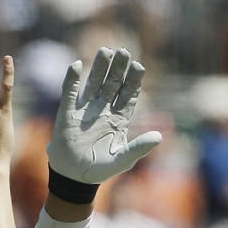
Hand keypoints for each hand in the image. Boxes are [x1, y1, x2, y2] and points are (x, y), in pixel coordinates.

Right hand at [47, 47, 161, 183]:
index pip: (128, 95)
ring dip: (99, 67)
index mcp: (119, 120)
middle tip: (124, 51)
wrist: (75, 177)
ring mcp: (85, 109)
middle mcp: (103, 110)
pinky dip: (72, 79)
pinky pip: (70, 92)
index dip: (134, 81)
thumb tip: (159, 137)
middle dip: (119, 68)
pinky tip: (76, 65)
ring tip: (106, 51)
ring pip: (94, 83)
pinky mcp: (68, 112)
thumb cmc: (101, 170)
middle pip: (113, 84)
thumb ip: (139, 148)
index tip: (139, 66)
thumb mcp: (123, 160)